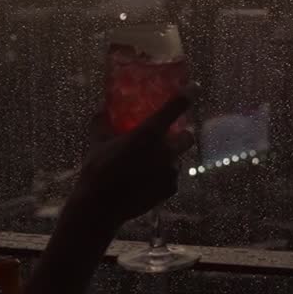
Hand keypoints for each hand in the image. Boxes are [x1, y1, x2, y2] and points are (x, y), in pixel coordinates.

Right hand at [71, 93, 195, 227]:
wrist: (101, 206)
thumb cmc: (98, 170)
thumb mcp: (97, 141)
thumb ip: (102, 122)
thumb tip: (101, 109)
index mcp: (149, 133)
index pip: (176, 107)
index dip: (188, 94)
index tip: (195, 87)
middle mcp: (165, 150)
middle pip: (188, 136)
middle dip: (182, 134)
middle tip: (169, 135)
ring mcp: (170, 171)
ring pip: (177, 158)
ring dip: (168, 157)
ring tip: (148, 164)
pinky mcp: (170, 189)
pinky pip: (171, 177)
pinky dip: (162, 176)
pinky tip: (145, 181)